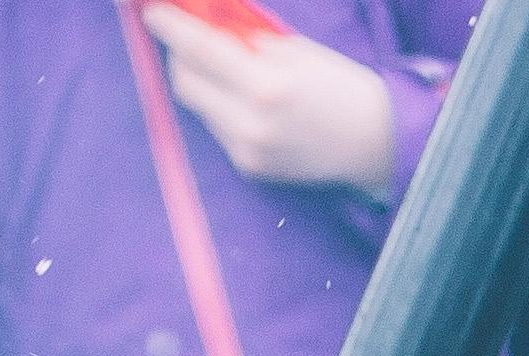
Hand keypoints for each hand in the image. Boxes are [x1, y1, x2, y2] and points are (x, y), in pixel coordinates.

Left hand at [145, 9, 399, 193]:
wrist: (375, 145)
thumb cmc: (341, 86)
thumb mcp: (295, 50)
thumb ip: (246, 40)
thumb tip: (207, 23)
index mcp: (266, 85)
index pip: (200, 51)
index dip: (172, 28)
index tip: (153, 13)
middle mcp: (249, 122)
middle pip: (186, 83)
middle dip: (181, 57)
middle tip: (188, 39)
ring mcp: (247, 150)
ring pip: (199, 107)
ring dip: (202, 82)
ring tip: (223, 68)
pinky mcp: (250, 167)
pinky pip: (218, 128)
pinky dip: (220, 107)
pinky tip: (243, 99)